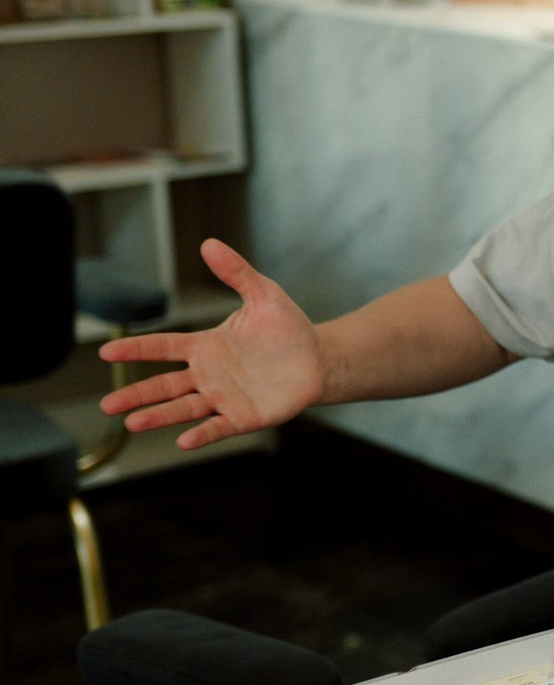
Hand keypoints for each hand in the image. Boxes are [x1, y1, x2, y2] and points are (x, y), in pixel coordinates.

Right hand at [97, 240, 325, 449]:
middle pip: (164, 386)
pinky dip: (201, 433)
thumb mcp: (263, 295)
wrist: (318, 358)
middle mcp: (208, 374)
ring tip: (132, 423)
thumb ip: (236, 273)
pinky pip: (218, 426)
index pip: (163, 347)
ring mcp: (224, 397)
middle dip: (136, 395)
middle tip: (107, 404)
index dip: (136, 350)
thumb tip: (209, 244)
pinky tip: (183, 441)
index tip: (105, 351)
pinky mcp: (244, 416)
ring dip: (159, 416)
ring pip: (183, 408)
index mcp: (206, 346)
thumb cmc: (288, 329)